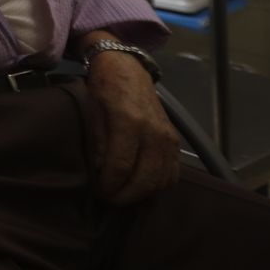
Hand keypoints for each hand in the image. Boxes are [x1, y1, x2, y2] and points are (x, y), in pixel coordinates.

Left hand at [84, 51, 180, 204]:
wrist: (128, 69)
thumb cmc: (104, 89)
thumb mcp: (93, 112)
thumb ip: (100, 144)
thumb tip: (102, 174)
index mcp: (129, 122)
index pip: (121, 166)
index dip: (109, 185)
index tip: (99, 193)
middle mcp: (154, 132)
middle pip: (145, 178)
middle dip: (126, 196)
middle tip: (110, 200)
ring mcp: (169, 138)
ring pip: (162, 180)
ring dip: (143, 195)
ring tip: (124, 196)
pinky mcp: (176, 142)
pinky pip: (173, 173)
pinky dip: (159, 186)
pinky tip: (144, 189)